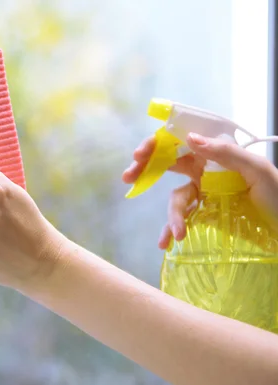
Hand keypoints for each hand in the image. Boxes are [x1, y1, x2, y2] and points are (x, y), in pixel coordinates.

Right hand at [122, 133, 277, 248]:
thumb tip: (190, 139)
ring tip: (178, 234)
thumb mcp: (257, 170)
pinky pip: (182, 220)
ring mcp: (204, 194)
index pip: (181, 142)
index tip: (141, 154)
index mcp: (216, 155)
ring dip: (172, 216)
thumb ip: (225, 153)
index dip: (158, 144)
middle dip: (146, 169)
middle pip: (168, 165)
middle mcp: (206, 171)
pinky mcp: (205, 215)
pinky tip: (167, 243)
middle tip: (129, 177)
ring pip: (176, 200)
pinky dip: (171, 230)